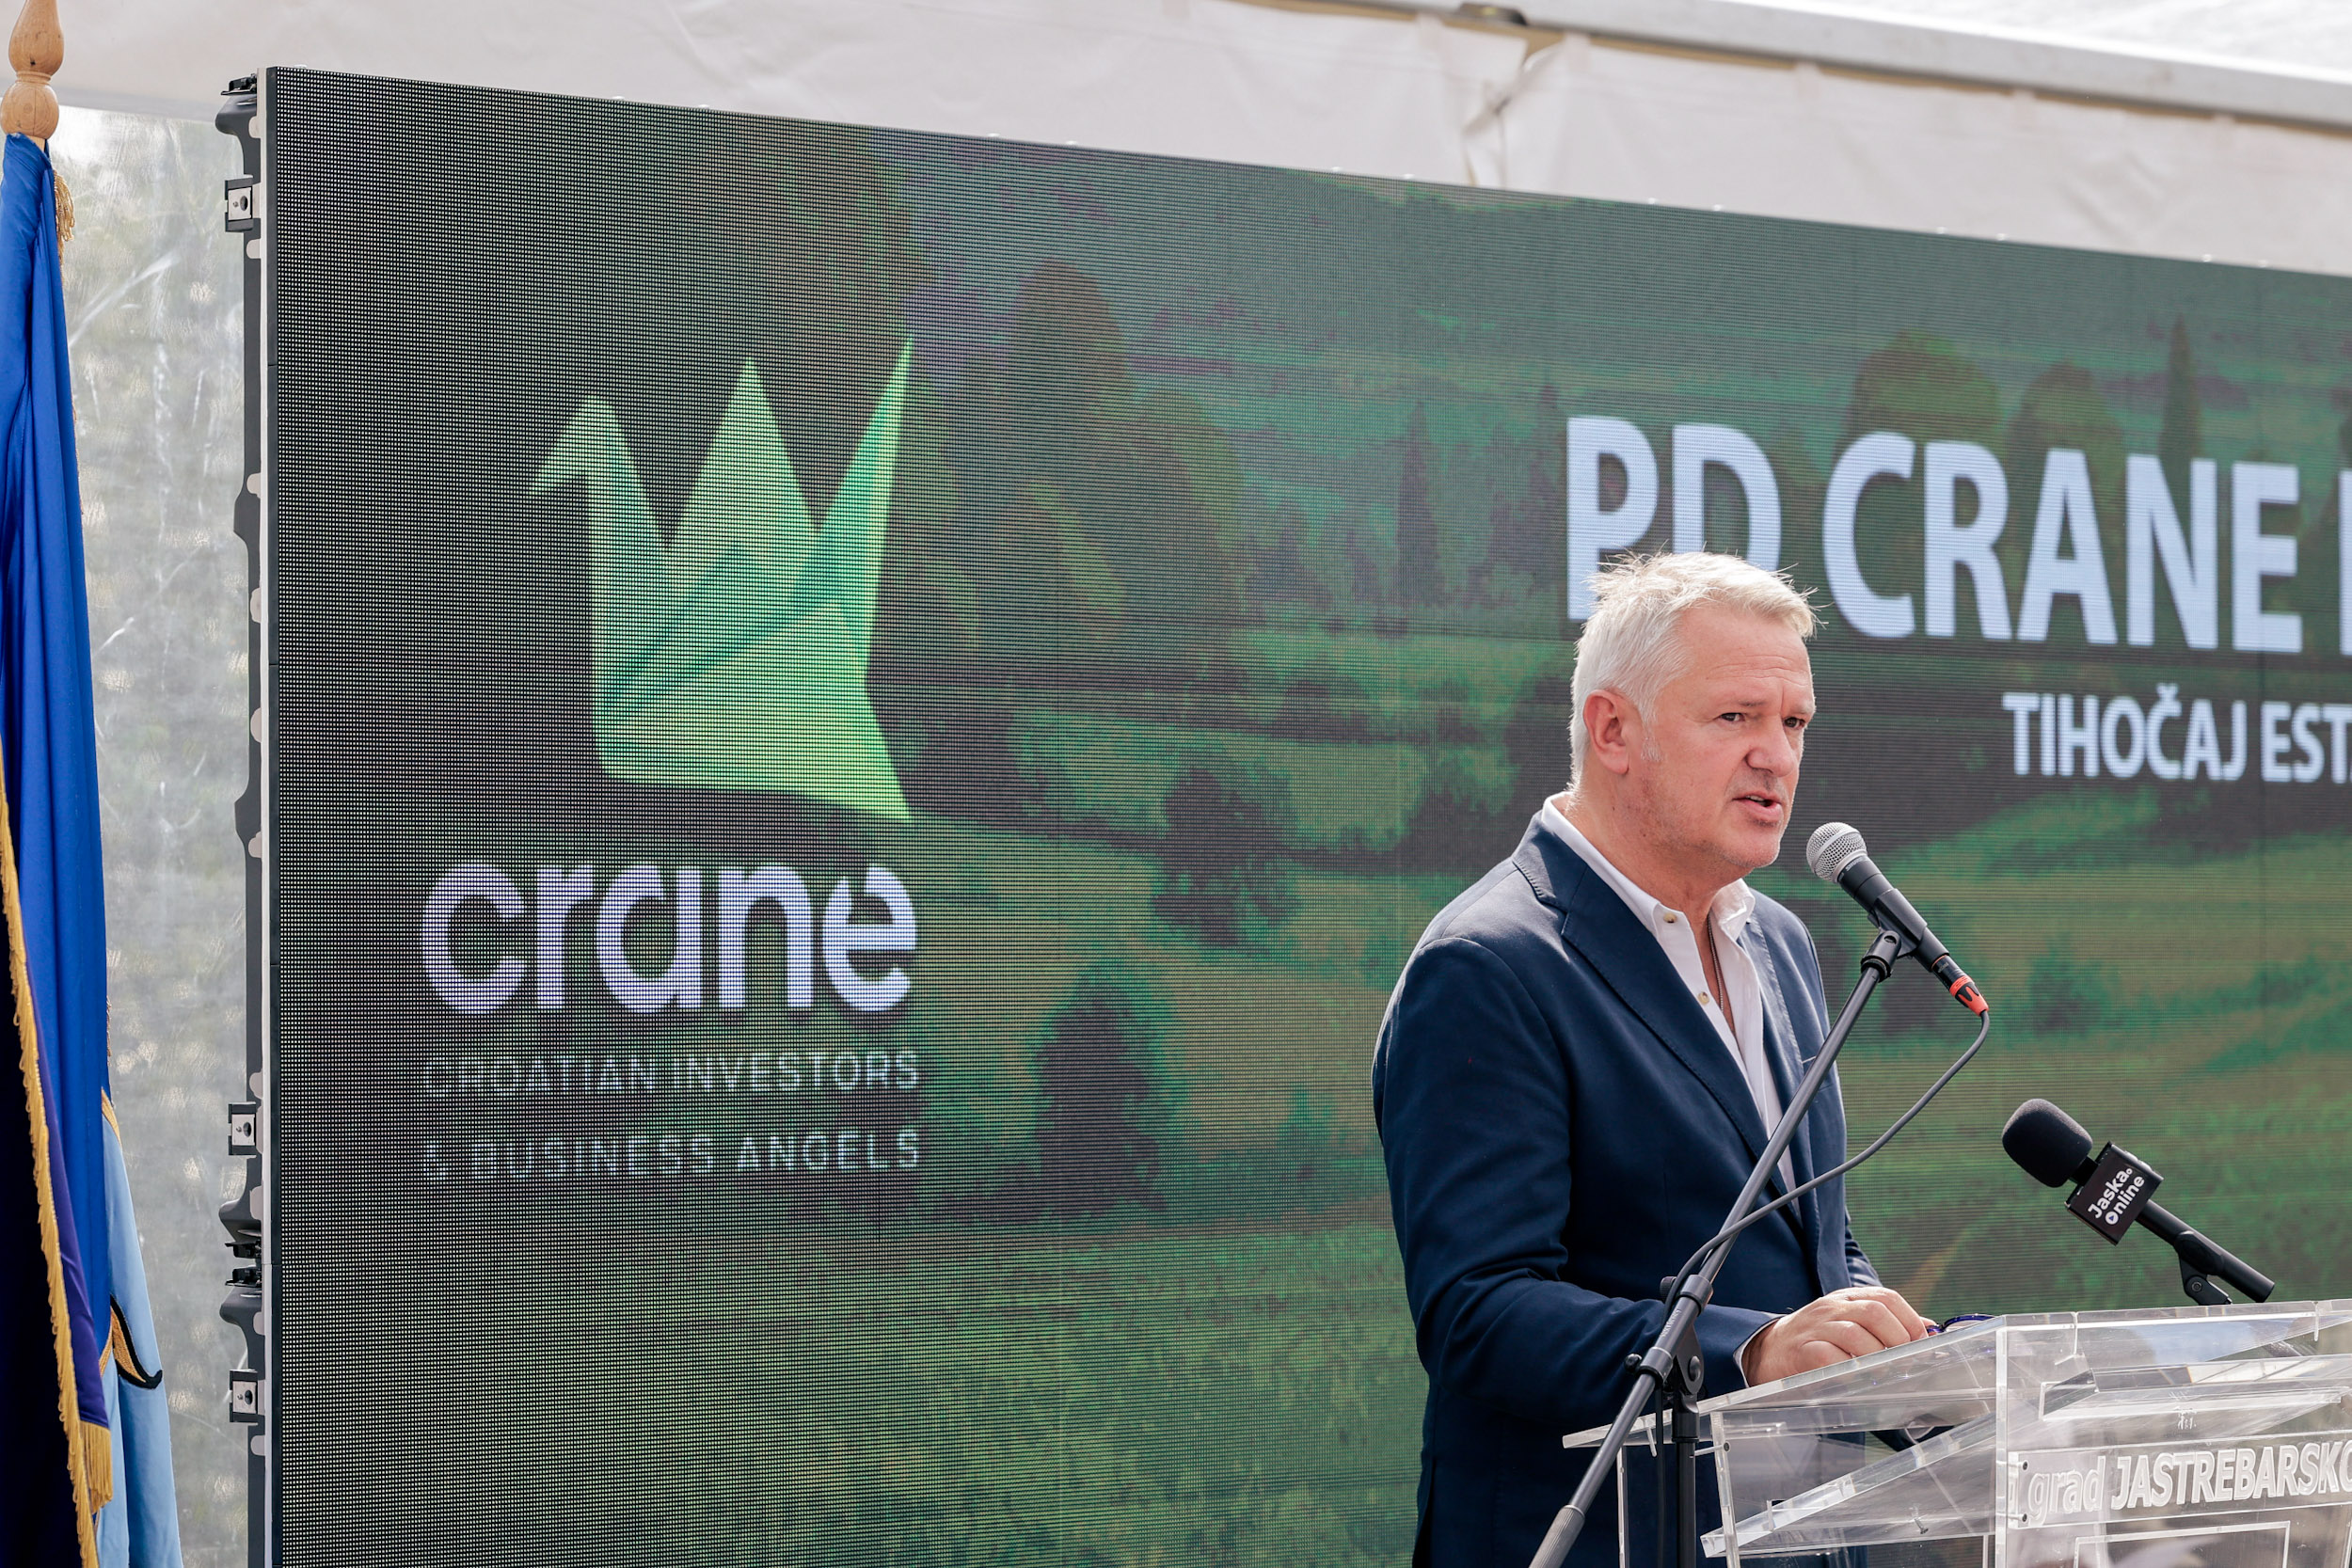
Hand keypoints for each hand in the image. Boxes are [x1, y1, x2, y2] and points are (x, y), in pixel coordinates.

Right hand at [1742, 1286, 1931, 1384]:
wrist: (1770, 1350)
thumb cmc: (1819, 1340)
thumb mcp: (1851, 1323)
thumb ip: (1887, 1325)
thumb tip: (1930, 1330)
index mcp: (1848, 1298)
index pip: (1886, 1297)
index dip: (1910, 1320)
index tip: (1921, 1344)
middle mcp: (1832, 1308)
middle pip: (1874, 1312)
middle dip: (1897, 1339)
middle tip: (1903, 1362)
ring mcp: (1816, 1328)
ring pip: (1855, 1335)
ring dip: (1876, 1358)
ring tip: (1881, 1373)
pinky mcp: (1803, 1351)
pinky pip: (1830, 1358)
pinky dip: (1850, 1370)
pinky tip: (1855, 1379)